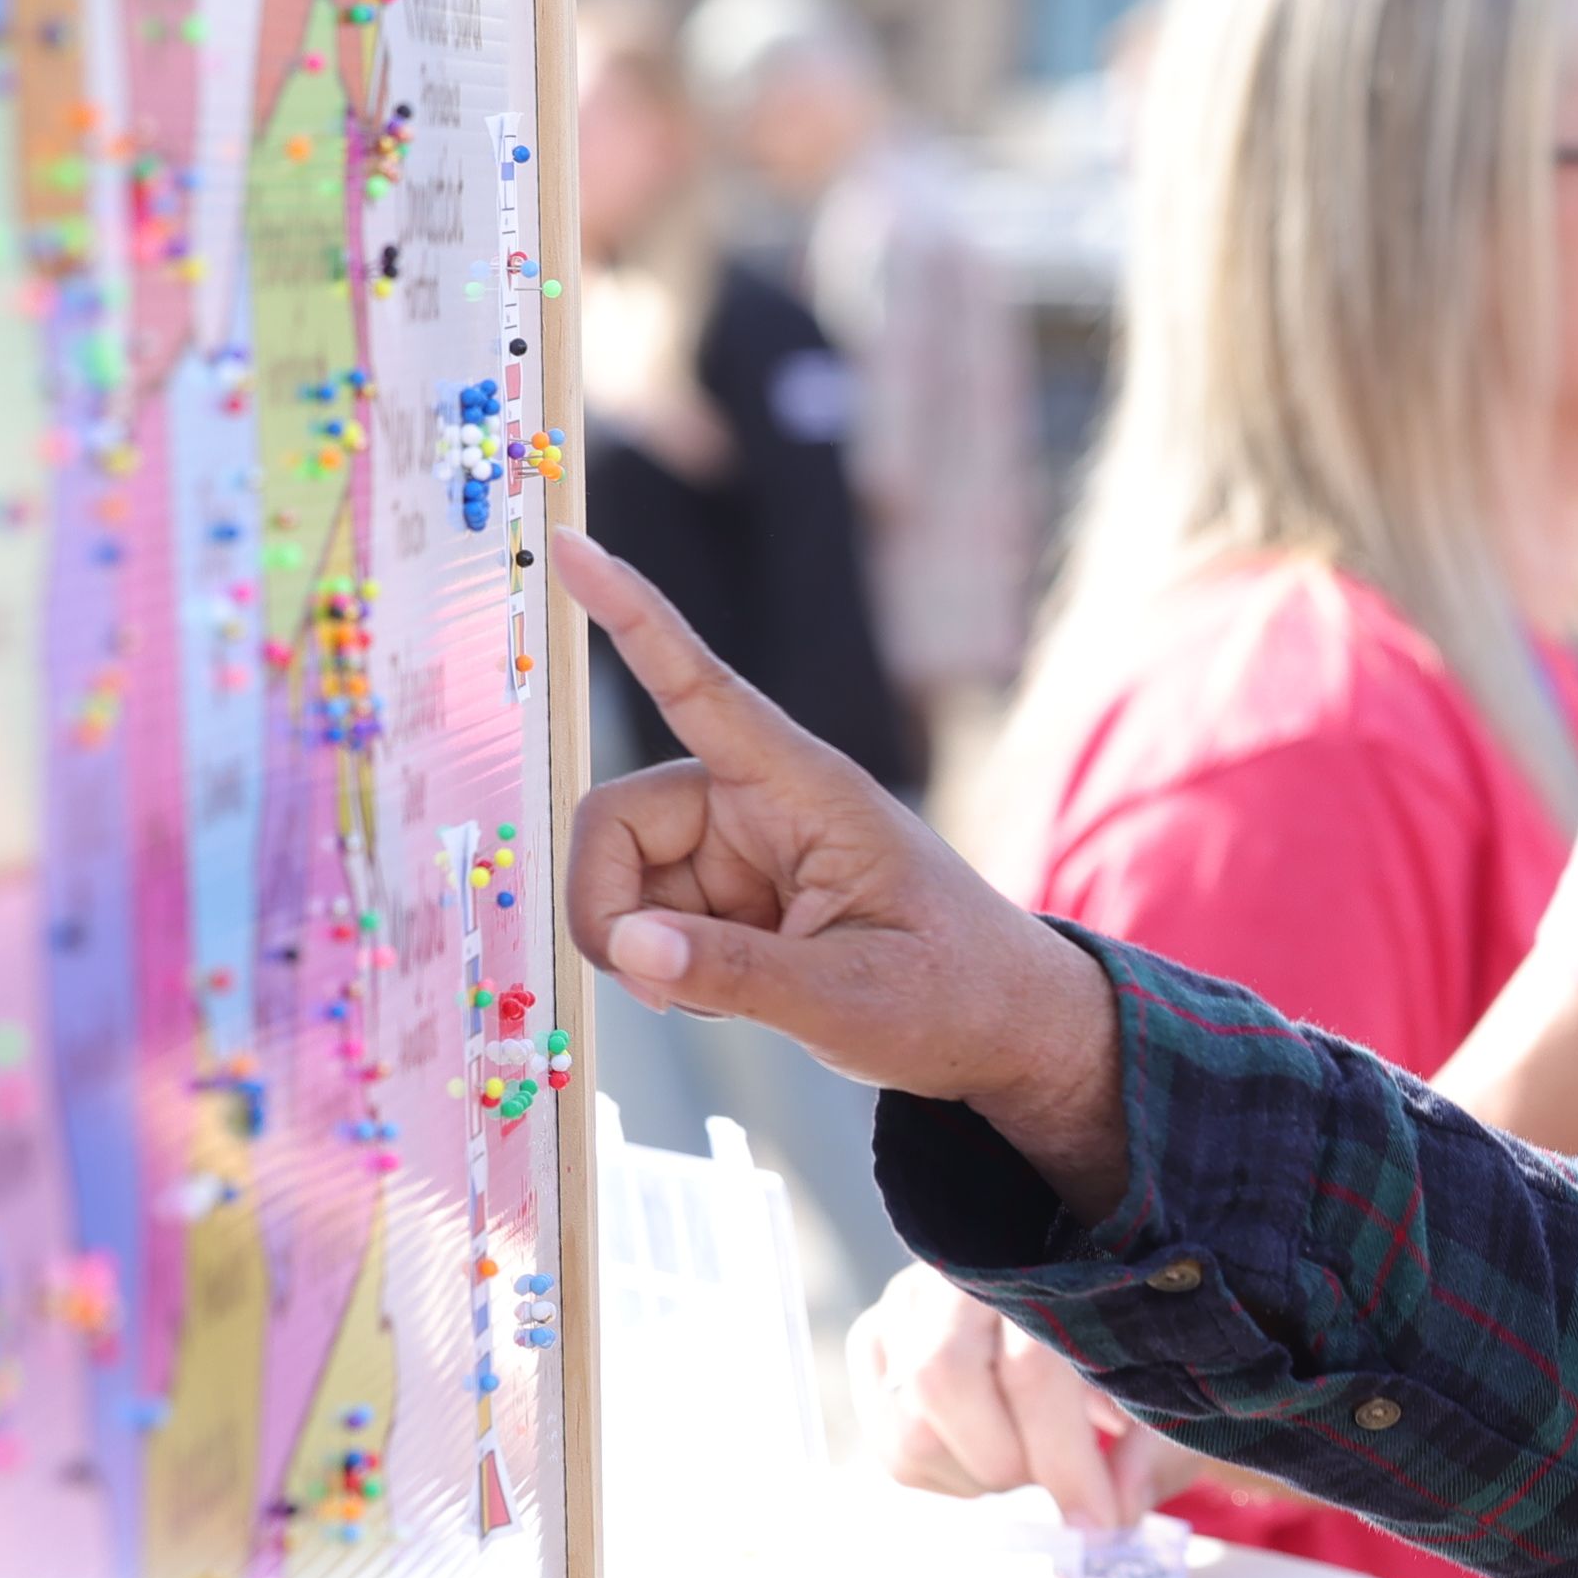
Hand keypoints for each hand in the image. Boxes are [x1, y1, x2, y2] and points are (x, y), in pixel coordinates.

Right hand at [555, 532, 1125, 1195]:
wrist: (1002, 1030)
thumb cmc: (951, 994)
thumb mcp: (849, 1000)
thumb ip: (736, 974)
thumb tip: (628, 948)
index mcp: (805, 789)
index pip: (701, 686)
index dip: (633, 617)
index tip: (575, 547)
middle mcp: (760, 804)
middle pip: (617, 821)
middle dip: (608, 908)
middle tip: (653, 987)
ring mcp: (739, 850)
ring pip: (623, 883)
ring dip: (645, 952)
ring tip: (729, 997)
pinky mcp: (729, 897)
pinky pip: (648, 923)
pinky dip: (667, 970)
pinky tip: (736, 994)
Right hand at [854, 1263, 1195, 1524]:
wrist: (1080, 1305)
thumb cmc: (1129, 1350)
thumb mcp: (1164, 1390)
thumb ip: (1152, 1451)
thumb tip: (1112, 1515)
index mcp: (1044, 1267)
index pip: (1030, 1363)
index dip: (1064, 1459)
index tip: (1099, 1520)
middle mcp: (960, 1272)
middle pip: (945, 1380)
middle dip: (1007, 1460)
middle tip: (1053, 1478)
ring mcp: (907, 1302)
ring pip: (909, 1422)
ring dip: (974, 1473)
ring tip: (1024, 1459)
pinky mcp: (875, 1339)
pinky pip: (889, 1444)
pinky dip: (943, 1476)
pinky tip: (986, 1452)